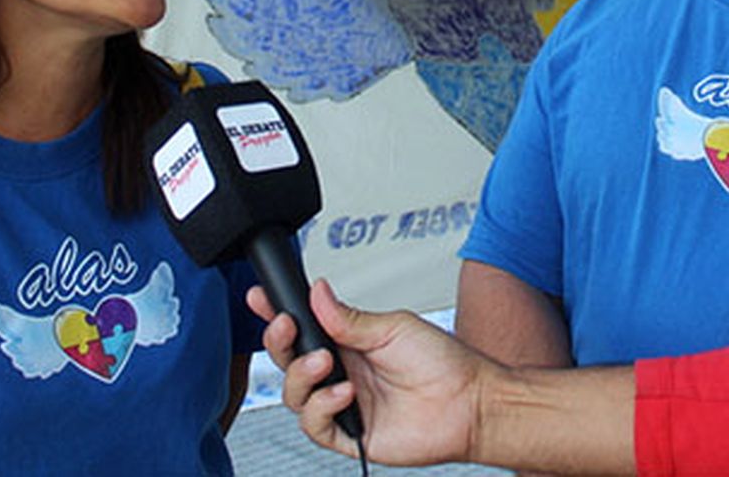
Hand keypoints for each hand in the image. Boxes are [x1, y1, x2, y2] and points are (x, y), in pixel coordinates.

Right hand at [247, 278, 487, 465]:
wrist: (469, 401)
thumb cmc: (443, 363)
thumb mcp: (393, 327)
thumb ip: (349, 318)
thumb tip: (317, 293)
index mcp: (349, 342)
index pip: (304, 328)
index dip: (277, 316)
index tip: (259, 299)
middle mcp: (341, 372)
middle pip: (288, 360)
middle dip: (278, 341)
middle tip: (287, 325)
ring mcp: (343, 404)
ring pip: (294, 394)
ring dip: (301, 375)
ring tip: (326, 362)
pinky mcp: (350, 435)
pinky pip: (315, 425)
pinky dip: (322, 407)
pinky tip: (344, 394)